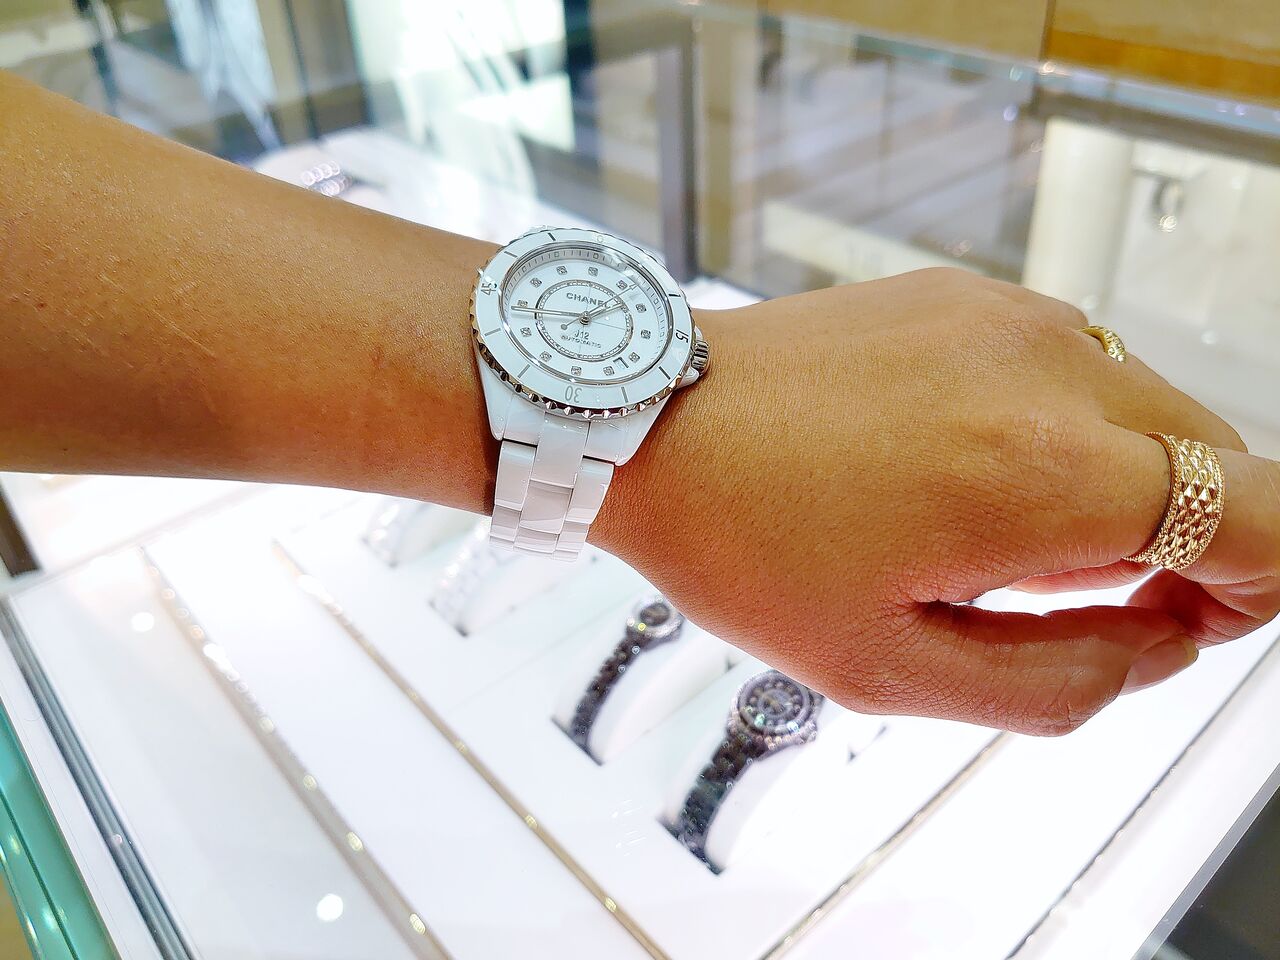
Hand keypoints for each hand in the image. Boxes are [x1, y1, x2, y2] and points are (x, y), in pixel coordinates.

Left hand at [596, 268, 1279, 734]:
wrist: (648, 418)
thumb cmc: (743, 541)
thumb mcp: (891, 668)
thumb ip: (1061, 682)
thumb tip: (1159, 646)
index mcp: (1048, 475)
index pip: (1268, 518)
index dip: (1256, 587)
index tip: (1184, 622)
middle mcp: (1053, 371)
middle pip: (1221, 461)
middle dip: (1185, 544)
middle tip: (1073, 601)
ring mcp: (1013, 317)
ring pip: (1149, 410)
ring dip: (1119, 483)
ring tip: (997, 537)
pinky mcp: (971, 296)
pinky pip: (1075, 368)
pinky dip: (1064, 428)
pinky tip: (966, 469)